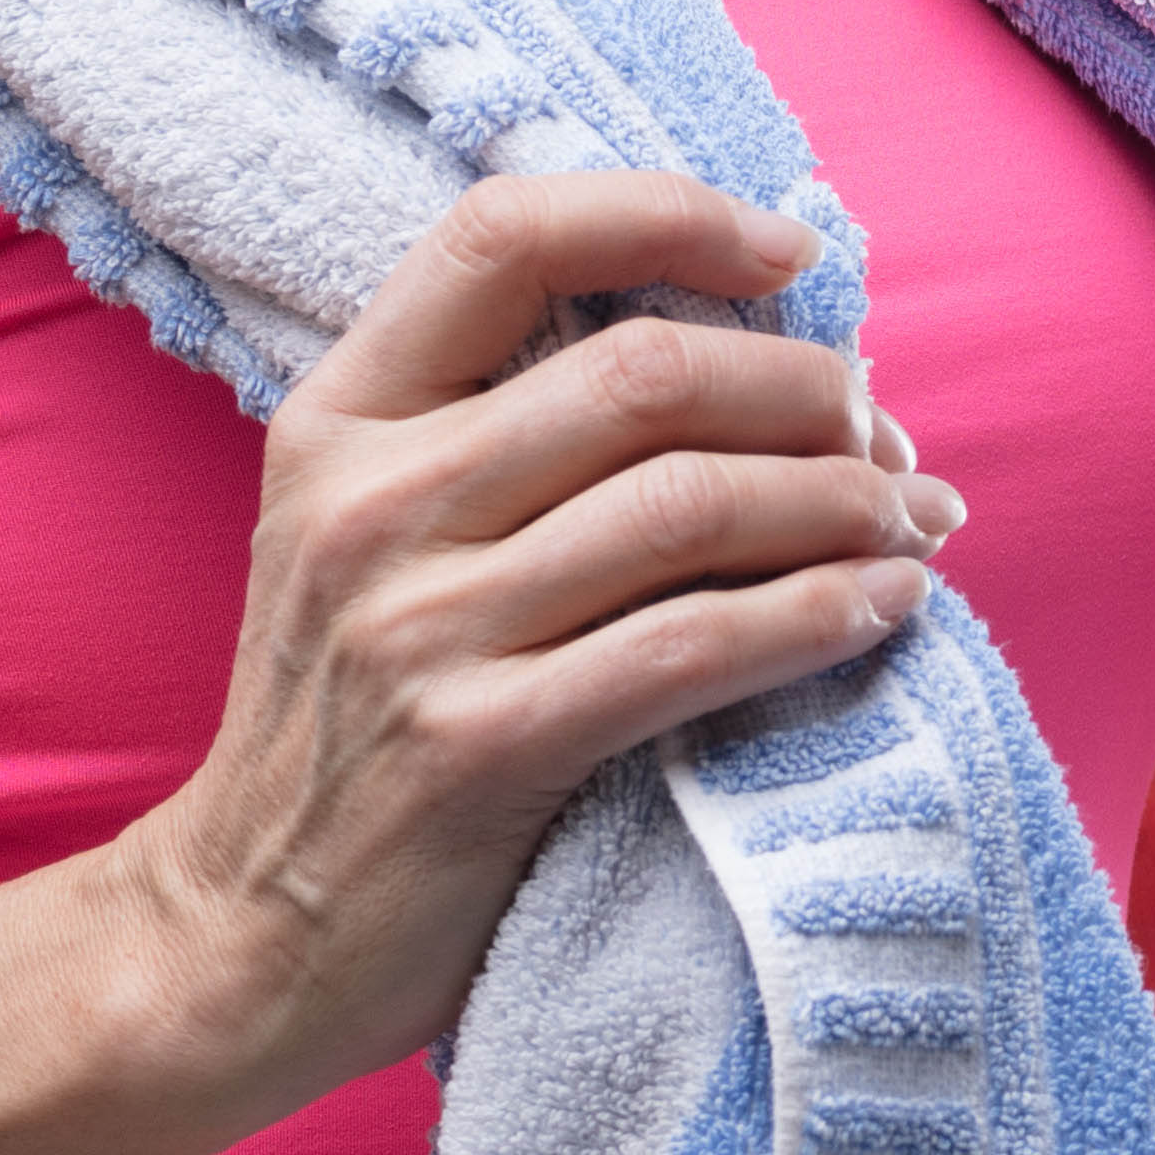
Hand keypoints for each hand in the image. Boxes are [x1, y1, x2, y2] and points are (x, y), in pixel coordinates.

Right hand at [123, 172, 957, 1127]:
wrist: (236, 938)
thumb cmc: (345, 727)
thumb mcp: (364, 539)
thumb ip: (495, 437)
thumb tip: (727, 347)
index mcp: (340, 420)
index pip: (506, 234)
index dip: (669, 216)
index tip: (794, 257)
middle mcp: (369, 504)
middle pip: (643, 373)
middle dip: (808, 390)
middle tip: (889, 435)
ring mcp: (417, 627)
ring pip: (690, 503)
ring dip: (843, 503)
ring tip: (919, 523)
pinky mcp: (481, 748)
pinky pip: (693, 649)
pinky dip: (821, 614)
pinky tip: (885, 608)